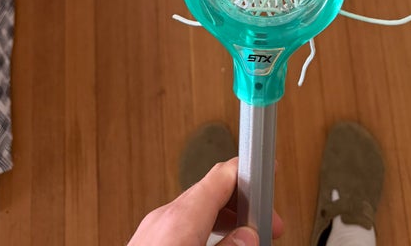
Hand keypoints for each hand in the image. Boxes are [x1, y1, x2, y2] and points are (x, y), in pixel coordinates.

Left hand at [127, 157, 283, 245]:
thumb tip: (248, 236)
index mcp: (181, 217)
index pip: (222, 174)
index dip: (249, 172)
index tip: (268, 174)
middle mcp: (163, 217)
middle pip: (210, 192)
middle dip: (241, 205)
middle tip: (267, 225)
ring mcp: (149, 230)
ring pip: (195, 210)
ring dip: (223, 219)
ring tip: (243, 241)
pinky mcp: (143, 243)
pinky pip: (179, 226)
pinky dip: (202, 230)